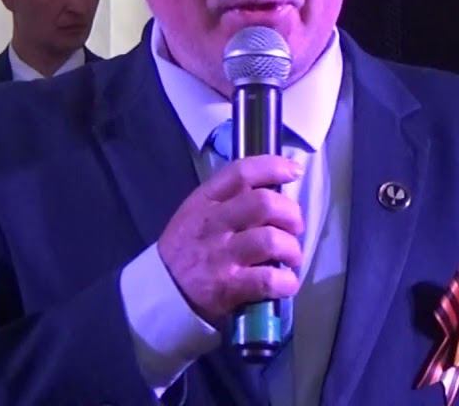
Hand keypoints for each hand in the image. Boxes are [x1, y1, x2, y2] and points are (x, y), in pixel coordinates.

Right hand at [156, 155, 303, 325]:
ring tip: (291, 257)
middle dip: (291, 214)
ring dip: (292, 249)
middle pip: (264, 204)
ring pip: (272, 240)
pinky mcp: (228, 287)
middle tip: (294, 227)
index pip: (241, 173)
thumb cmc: (186, 248)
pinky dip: (287, 282)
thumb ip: (227, 199)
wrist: (163, 291)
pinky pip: (269, 280)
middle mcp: (214, 224)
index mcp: (205, 201)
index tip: (293, 171)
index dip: (273, 167)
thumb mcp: (195, 212)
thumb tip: (273, 191)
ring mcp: (221, 256)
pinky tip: (285, 283)